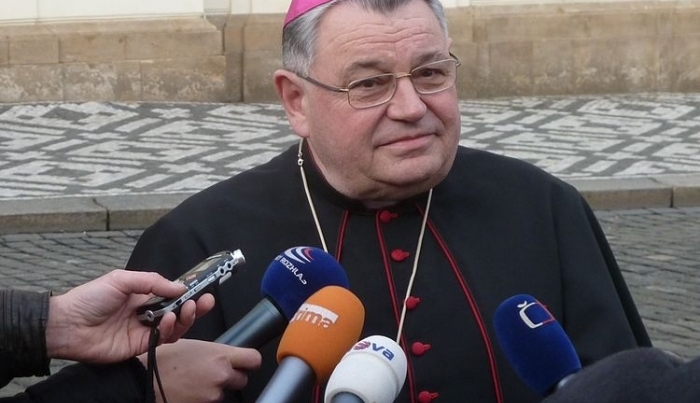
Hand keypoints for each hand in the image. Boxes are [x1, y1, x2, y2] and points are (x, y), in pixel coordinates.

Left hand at [45, 269, 214, 362]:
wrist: (67, 324)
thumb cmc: (89, 298)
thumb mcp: (121, 280)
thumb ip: (152, 282)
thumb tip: (179, 287)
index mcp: (142, 296)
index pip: (172, 295)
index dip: (188, 292)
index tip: (202, 288)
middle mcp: (146, 313)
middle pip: (178, 312)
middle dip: (194, 307)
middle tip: (206, 300)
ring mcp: (144, 331)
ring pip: (174, 327)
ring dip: (185, 318)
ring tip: (187, 308)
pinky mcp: (139, 347)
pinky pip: (161, 340)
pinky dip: (169, 330)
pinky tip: (168, 319)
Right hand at [138, 339, 261, 402]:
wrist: (143, 380)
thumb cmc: (163, 360)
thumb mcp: (193, 345)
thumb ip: (215, 351)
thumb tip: (226, 355)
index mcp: (220, 356)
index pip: (253, 359)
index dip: (249, 360)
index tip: (244, 360)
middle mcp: (221, 376)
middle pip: (242, 379)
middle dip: (232, 375)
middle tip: (216, 371)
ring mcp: (212, 395)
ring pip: (224, 392)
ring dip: (215, 387)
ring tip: (196, 380)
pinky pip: (210, 401)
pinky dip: (204, 397)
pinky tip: (191, 390)